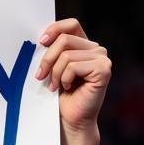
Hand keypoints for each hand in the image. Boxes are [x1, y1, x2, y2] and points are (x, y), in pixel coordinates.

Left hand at [36, 19, 110, 135]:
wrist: (69, 119)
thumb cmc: (59, 95)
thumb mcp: (51, 68)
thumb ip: (51, 51)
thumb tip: (39, 39)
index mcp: (84, 45)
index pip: (71, 25)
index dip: (54, 29)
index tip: (40, 42)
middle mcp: (96, 49)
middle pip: (64, 40)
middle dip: (47, 59)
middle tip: (40, 76)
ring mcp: (102, 59)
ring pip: (66, 55)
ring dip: (54, 73)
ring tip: (55, 86)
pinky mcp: (104, 70)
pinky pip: (73, 66)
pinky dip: (64, 78)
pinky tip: (67, 88)